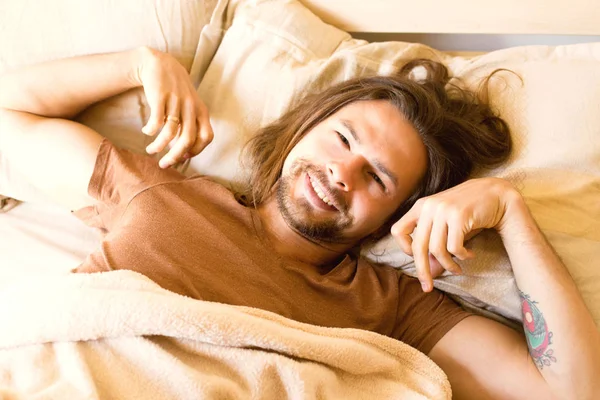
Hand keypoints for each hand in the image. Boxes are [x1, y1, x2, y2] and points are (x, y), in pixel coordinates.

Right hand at [133, 47, 212, 167]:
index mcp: (201, 111)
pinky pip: (157, 121)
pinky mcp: (160, 96)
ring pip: (170, 132)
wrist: (159, 63)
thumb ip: (190, 126)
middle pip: (188, 139)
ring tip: (150, 150)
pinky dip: (151, 130)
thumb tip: (183, 153)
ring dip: (158, 146)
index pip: (207, 137)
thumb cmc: (175, 91)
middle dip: (175, 156)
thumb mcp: (190, 106)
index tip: (184, 157)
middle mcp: (191, 106)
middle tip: (164, 165)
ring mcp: (176, 101)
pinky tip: (146, 131)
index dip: (197, 150)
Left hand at [391, 178, 519, 291]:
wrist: (496, 194)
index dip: (404, 248)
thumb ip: (435, 244)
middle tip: (428, 287)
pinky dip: (461, 256)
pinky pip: (454, 247)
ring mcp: (443, 210)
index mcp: (420, 206)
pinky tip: (469, 255)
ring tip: (457, 269)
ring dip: (448, 265)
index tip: (416, 256)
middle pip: (418, 246)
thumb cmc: (468, 212)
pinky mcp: (459, 216)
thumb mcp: (446, 224)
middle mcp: (429, 206)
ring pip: (437, 250)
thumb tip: (428, 272)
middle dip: (422, 270)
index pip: (398, 231)